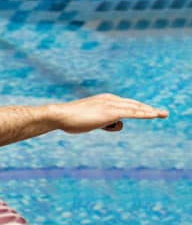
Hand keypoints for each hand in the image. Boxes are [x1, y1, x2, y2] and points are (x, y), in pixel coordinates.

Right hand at [53, 94, 167, 133]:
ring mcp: (111, 105)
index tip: (148, 111)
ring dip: (151, 111)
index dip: (138, 107)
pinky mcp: (111, 112)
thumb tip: (115, 125)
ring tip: (164, 114)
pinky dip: (145, 113)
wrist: (60, 115)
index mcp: (104, 99)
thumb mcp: (89, 121)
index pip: (126, 104)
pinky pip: (133, 113)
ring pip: (136, 108)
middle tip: (163, 113)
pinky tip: (154, 115)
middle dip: (149, 109)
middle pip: (134, 104)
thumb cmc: (70, 119)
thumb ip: (103, 122)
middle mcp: (110, 99)